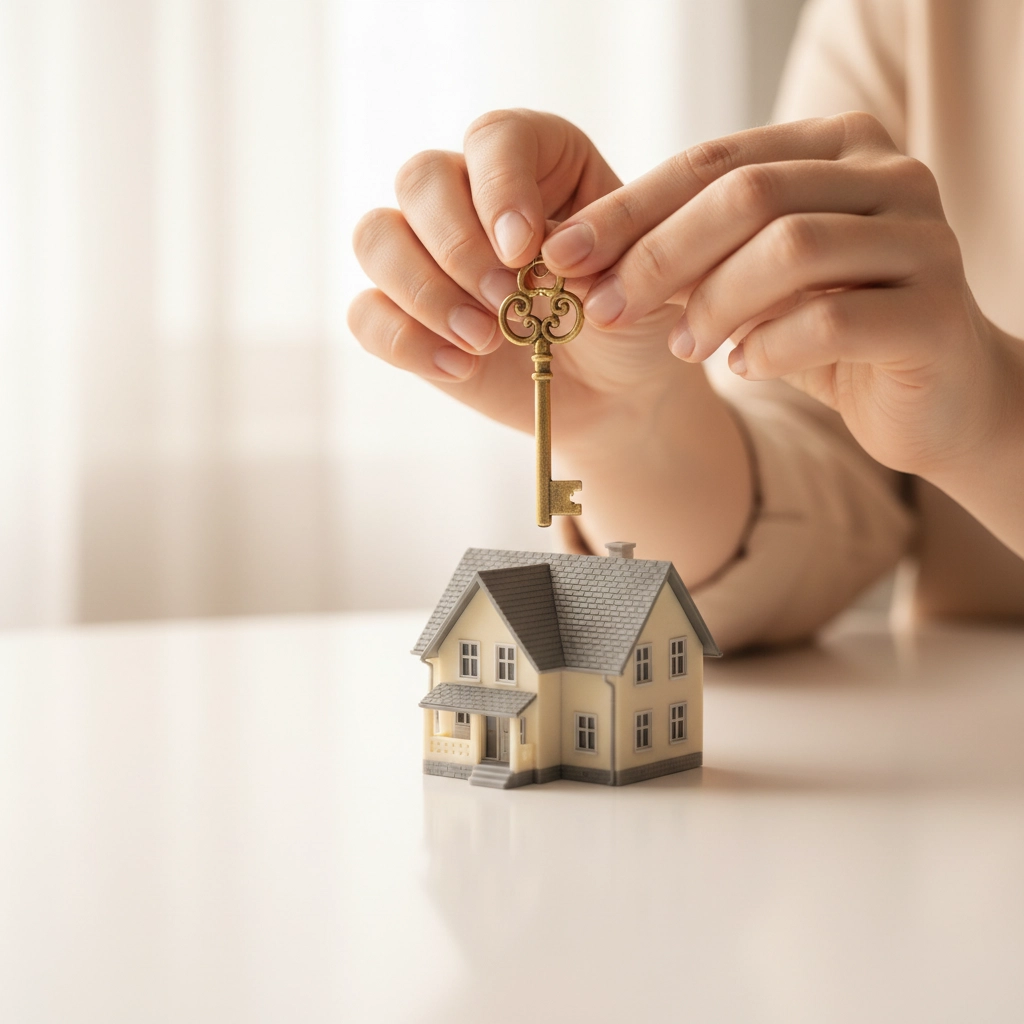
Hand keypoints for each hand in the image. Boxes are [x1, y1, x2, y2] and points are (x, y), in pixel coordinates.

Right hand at [349, 109, 693, 441]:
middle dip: (458, 246)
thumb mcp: (636, 278)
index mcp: (535, 160)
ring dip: (424, 292)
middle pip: (420, 179)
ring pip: (375, 237)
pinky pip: (365, 312)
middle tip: (506, 302)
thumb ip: (590, 251)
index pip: (494, 138)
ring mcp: (427, 254)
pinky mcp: (403, 314)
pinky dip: (405, 341)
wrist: (615, 390)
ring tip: (485, 341)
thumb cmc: (629, 320)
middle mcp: (469, 195)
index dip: (499, 185)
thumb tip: (528, 255)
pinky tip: (462, 368)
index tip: (523, 247)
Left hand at [540, 111, 1021, 488]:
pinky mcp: (934, 312)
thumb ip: (688, 255)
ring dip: (712, 304)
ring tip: (681, 346)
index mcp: (837, 146)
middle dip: (657, 254)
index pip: (713, 161)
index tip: (561, 255)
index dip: (629, 208)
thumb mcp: (750, 279)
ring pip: (790, 249)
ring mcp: (923, 238)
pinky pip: (832, 321)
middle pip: (748, 194)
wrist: (929, 396)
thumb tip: (575, 255)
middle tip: (602, 308)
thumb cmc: (827, 329)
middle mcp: (889, 174)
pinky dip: (769, 346)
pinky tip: (744, 365)